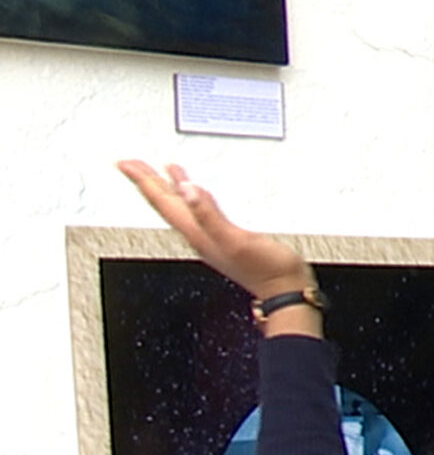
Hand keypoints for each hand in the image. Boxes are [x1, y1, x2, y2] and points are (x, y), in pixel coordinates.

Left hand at [116, 161, 315, 300]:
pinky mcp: (225, 237)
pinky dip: (191, 197)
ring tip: (159, 173)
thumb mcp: (236, 239)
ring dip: (167, 189)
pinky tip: (196, 193)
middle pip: (166, 204)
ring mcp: (211, 237)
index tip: (126, 164)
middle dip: (148, 182)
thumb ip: (209, 214)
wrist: (285, 290)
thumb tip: (187, 189)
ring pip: (180, 207)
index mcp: (197, 232)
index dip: (144, 181)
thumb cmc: (266, 270)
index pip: (164, 202)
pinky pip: (198, 211)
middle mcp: (199, 234)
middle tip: (131, 164)